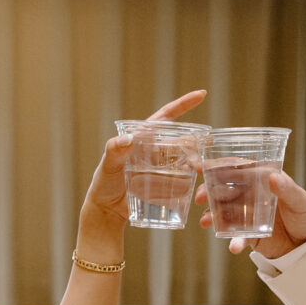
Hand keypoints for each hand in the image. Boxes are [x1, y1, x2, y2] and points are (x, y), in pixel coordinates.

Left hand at [82, 90, 206, 229]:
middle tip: (198, 157)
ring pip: (185, 158)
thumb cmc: (103, 184)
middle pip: (181, 140)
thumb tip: (127, 139)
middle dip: (194, 144)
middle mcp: (156, 149)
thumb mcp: (107, 166)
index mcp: (143, 138)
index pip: (166, 117)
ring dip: (194, 162)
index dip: (183, 104)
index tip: (201, 94)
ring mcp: (162, 166)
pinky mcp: (166, 183)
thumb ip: (114, 151)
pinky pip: (183, 178)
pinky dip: (190, 179)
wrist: (106, 210)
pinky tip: (195, 185)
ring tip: (198, 171)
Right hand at [202, 169, 305, 258]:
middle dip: (208, 191)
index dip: (219, 165)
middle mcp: (251, 195)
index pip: (237, 168)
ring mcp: (247, 214)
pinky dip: (233, 241)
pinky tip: (233, 247)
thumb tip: (273, 177)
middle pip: (224, 189)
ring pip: (224, 212)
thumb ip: (287, 189)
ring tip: (205, 222)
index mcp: (262, 179)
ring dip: (212, 215)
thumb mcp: (301, 200)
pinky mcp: (249, 234)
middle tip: (200, 197)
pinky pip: (237, 236)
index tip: (202, 166)